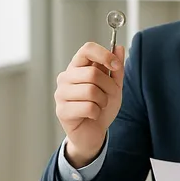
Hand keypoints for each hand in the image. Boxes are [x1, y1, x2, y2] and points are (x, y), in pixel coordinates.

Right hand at [54, 42, 124, 166]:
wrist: (93, 133)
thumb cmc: (101, 107)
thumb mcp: (114, 87)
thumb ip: (116, 69)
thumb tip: (118, 47)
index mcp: (77, 67)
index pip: (87, 49)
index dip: (104, 55)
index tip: (116, 66)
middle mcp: (65, 77)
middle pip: (93, 72)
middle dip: (108, 87)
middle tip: (108, 96)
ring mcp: (61, 94)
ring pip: (91, 90)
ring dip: (103, 101)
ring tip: (99, 106)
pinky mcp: (62, 110)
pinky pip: (88, 107)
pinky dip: (97, 113)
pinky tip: (93, 116)